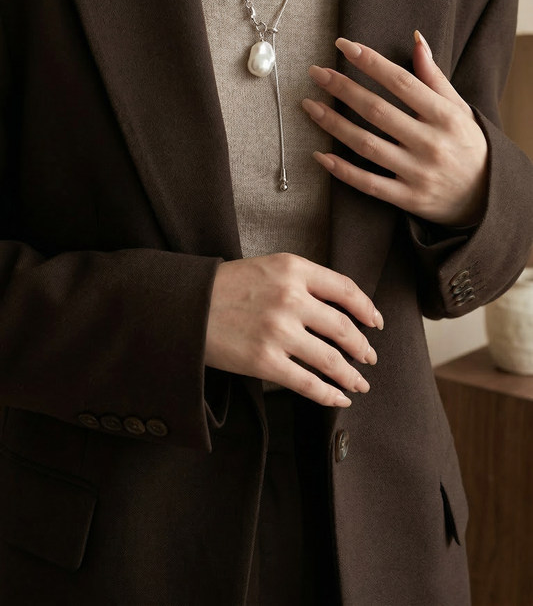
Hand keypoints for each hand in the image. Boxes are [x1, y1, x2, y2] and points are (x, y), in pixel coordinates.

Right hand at [205, 253, 383, 406]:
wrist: (187, 306)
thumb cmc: (229, 286)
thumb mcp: (270, 267)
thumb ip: (304, 281)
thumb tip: (342, 309)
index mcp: (294, 269)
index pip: (346, 290)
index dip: (367, 310)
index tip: (375, 323)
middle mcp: (290, 298)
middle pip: (344, 328)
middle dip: (362, 348)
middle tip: (369, 358)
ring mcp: (278, 331)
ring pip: (331, 359)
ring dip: (352, 375)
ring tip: (360, 383)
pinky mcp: (264, 361)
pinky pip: (308, 383)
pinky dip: (329, 394)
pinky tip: (340, 399)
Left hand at [302, 31, 488, 226]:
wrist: (486, 197)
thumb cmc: (468, 145)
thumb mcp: (459, 108)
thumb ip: (434, 77)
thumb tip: (416, 39)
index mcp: (445, 116)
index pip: (402, 83)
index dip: (371, 62)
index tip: (344, 46)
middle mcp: (430, 143)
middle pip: (378, 111)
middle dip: (343, 89)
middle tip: (317, 72)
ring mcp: (417, 173)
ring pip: (367, 145)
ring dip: (334, 124)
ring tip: (309, 106)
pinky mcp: (407, 198)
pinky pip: (368, 183)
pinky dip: (342, 170)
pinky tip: (320, 154)